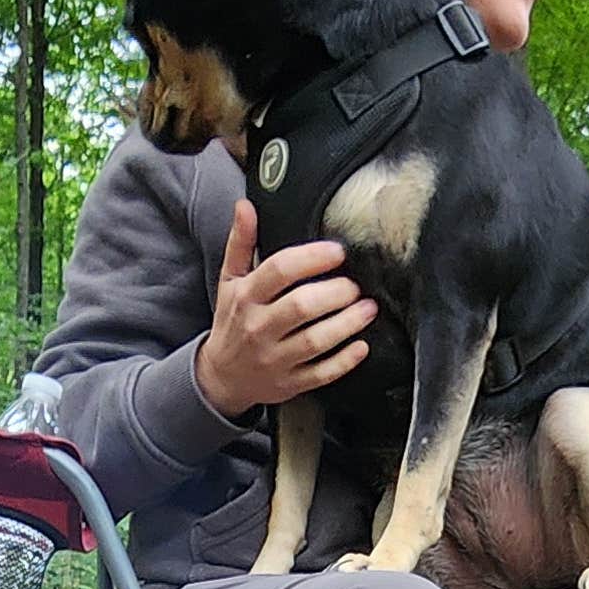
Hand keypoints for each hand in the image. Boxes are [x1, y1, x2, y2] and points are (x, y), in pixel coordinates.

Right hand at [194, 198, 377, 421]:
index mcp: (246, 297)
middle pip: (301, 306)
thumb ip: (240, 243)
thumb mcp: (230, 281)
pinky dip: (344, 361)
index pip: (279, 271)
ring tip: (367, 308)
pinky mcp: (289, 383)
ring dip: (346, 324)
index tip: (337, 252)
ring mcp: (275, 359)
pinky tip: (361, 346)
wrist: (220, 377)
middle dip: (335, 292)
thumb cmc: (232, 322)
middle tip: (354, 285)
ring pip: (315, 341)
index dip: (312, 258)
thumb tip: (245, 205)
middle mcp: (259, 328)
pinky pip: (320, 374)